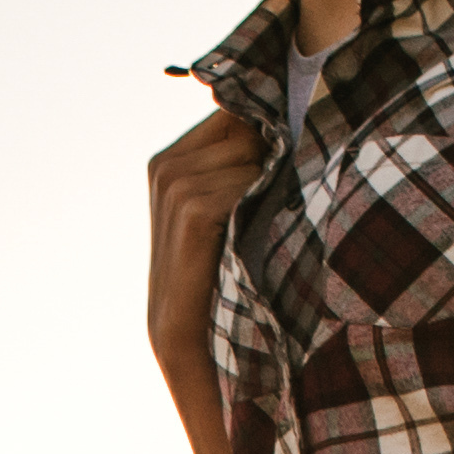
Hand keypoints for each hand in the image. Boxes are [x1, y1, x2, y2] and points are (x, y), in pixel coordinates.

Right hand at [146, 97, 268, 324]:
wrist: (192, 338)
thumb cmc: (218, 272)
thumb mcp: (223, 209)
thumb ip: (240, 161)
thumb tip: (287, 117)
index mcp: (168, 159)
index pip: (233, 114)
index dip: (265, 136)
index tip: (273, 178)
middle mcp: (165, 164)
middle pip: (247, 130)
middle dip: (269, 162)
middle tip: (262, 214)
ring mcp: (173, 184)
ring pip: (253, 155)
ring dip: (269, 189)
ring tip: (254, 232)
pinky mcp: (189, 209)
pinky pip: (249, 183)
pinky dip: (261, 209)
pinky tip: (249, 241)